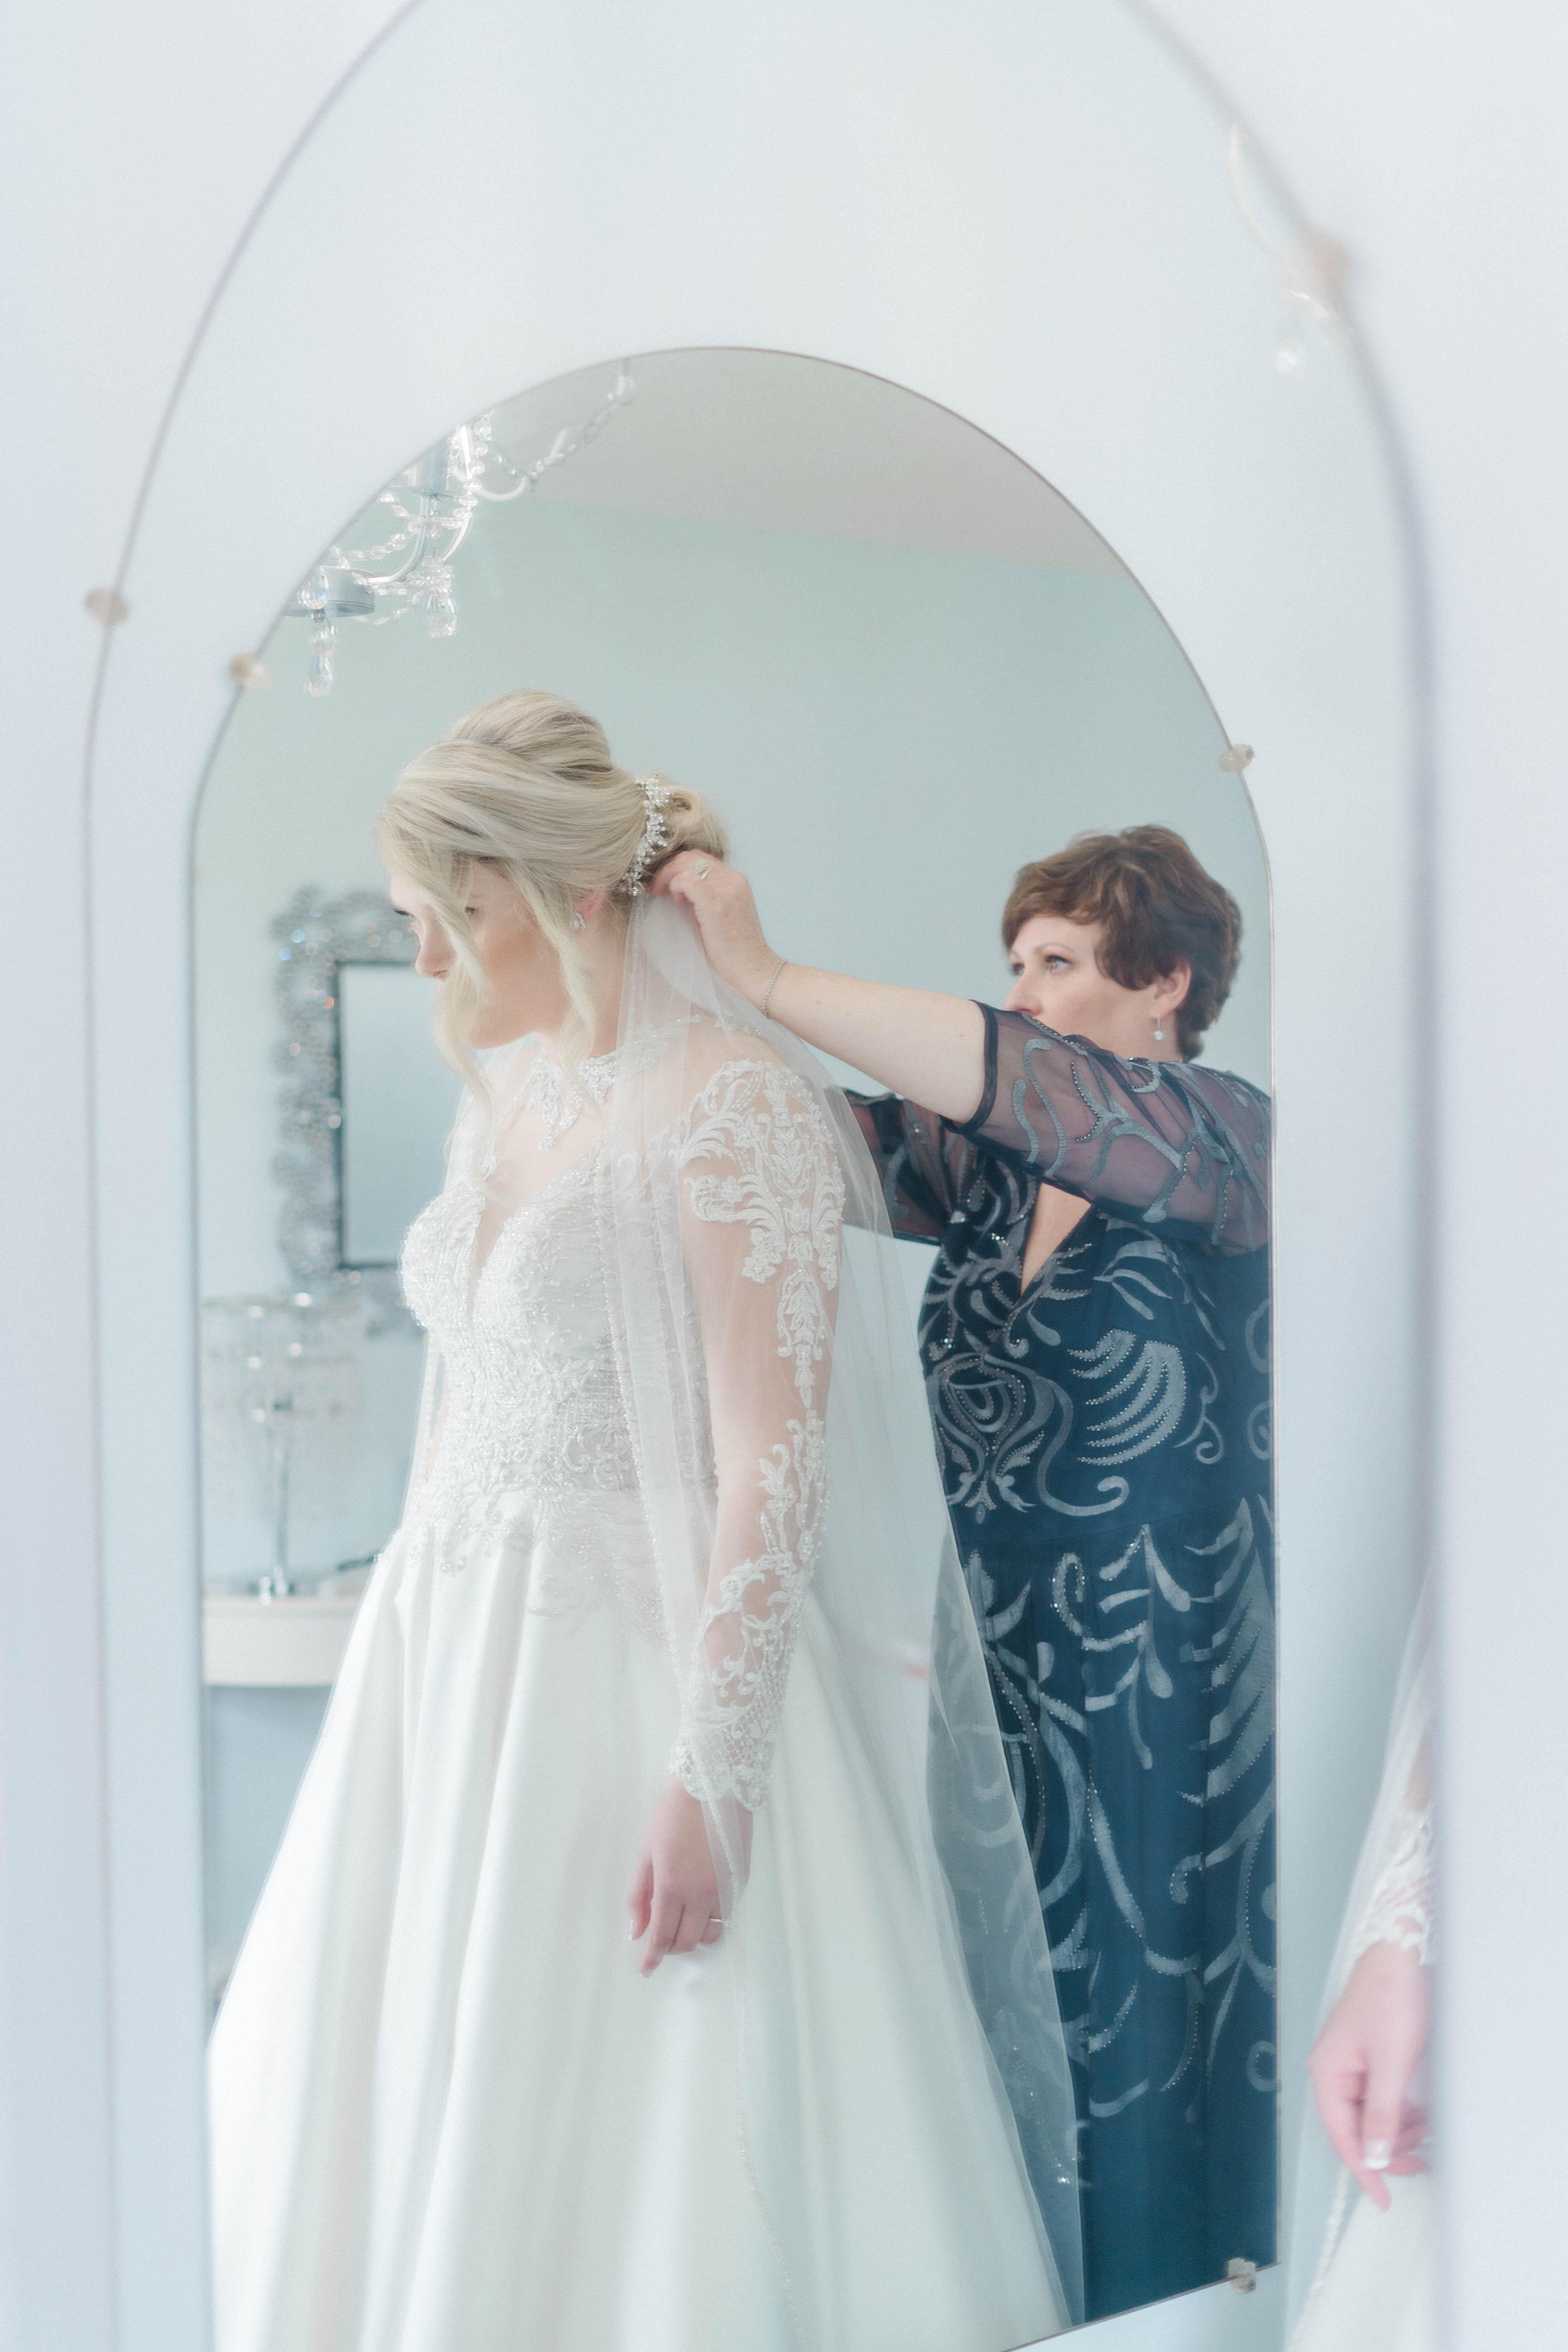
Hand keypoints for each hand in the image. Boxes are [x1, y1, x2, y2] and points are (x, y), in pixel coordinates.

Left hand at [627, 1779, 736, 1973]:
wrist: (713, 1786)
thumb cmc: (673, 1816)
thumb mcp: (646, 1853)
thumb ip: (639, 1895)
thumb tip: (636, 1931)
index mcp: (673, 1885)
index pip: (662, 1935)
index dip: (652, 1957)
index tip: (646, 1970)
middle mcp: (701, 1893)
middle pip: (688, 1941)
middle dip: (672, 1947)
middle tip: (662, 1939)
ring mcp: (724, 1889)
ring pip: (711, 1934)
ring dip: (694, 1936)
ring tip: (683, 1922)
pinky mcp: (740, 1882)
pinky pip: (725, 1915)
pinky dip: (711, 1919)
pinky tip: (701, 1905)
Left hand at [651, 853, 778, 1006]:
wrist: (752, 970)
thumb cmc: (734, 952)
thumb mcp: (722, 917)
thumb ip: (708, 899)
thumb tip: (680, 892)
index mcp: (736, 882)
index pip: (702, 859)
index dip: (680, 868)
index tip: (667, 885)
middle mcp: (733, 879)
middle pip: (692, 856)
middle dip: (669, 868)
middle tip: (657, 888)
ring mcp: (725, 887)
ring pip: (686, 863)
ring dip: (668, 877)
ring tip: (664, 895)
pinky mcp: (714, 899)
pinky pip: (685, 879)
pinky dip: (675, 888)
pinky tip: (678, 904)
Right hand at [1308, 1941, 1430, 2207]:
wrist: (1401, 1954)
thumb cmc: (1391, 2000)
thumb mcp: (1391, 2063)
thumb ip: (1382, 2115)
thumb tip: (1375, 2159)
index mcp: (1327, 2072)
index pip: (1341, 2135)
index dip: (1363, 2170)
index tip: (1382, 2199)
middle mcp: (1334, 2071)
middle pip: (1354, 2128)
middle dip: (1385, 2151)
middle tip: (1418, 2164)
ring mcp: (1352, 2065)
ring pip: (1370, 2116)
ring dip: (1396, 2132)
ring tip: (1424, 2135)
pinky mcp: (1370, 2058)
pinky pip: (1380, 2099)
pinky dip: (1400, 2114)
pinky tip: (1419, 2117)